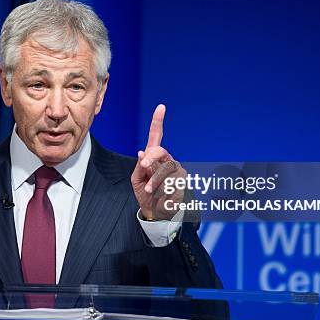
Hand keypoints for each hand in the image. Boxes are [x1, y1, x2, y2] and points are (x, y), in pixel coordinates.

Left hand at [131, 104, 186, 220]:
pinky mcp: (183, 182)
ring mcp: (176, 169)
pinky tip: (160, 196)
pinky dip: (163, 189)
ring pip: (166, 169)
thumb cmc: (145, 194)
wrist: (156, 212)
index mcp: (154, 156)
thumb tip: (142, 152)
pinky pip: (173, 181)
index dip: (158, 121)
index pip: (156, 136)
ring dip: (155, 181)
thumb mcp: (137, 180)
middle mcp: (167, 159)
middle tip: (144, 166)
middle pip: (161, 151)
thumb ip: (140, 167)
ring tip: (149, 190)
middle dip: (152, 158)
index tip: (161, 107)